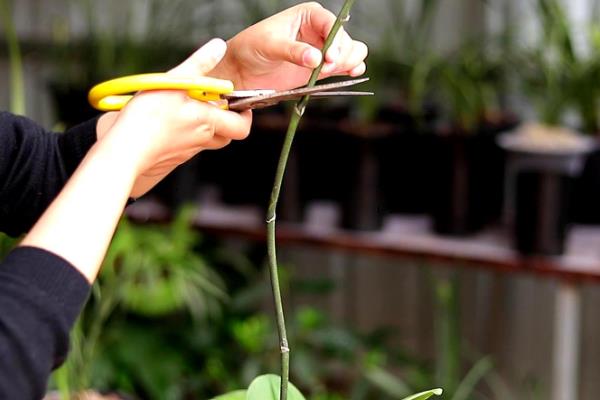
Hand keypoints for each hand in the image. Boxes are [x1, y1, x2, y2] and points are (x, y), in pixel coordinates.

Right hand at [97, 39, 251, 197]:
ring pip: (207, 140)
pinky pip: (188, 146)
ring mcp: (187, 151)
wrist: (124, 152)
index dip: (245, 116)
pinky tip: (168, 122)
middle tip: (214, 104)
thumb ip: (199, 64)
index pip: (242, 127)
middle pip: (227, 135)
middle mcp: (201, 140)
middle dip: (226, 120)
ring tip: (188, 109)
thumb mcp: (174, 82)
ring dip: (206, 127)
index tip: (238, 102)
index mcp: (208, 122)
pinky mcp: (172, 157)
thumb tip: (219, 46)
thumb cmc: (148, 118)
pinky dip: (186, 134)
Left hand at [211, 2, 367, 89]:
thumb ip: (293, 51)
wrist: (243, 70)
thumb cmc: (252, 48)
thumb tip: (316, 58)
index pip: (331, 23)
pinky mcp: (322, 68)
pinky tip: (350, 73)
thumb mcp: (270, 45)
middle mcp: (319, 30)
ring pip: (351, 51)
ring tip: (333, 71)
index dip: (335, 40)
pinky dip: (351, 69)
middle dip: (340, 55)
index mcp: (308, 16)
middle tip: (325, 68)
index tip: (329, 58)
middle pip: (345, 39)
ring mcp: (322, 50)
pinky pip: (346, 65)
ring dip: (349, 62)